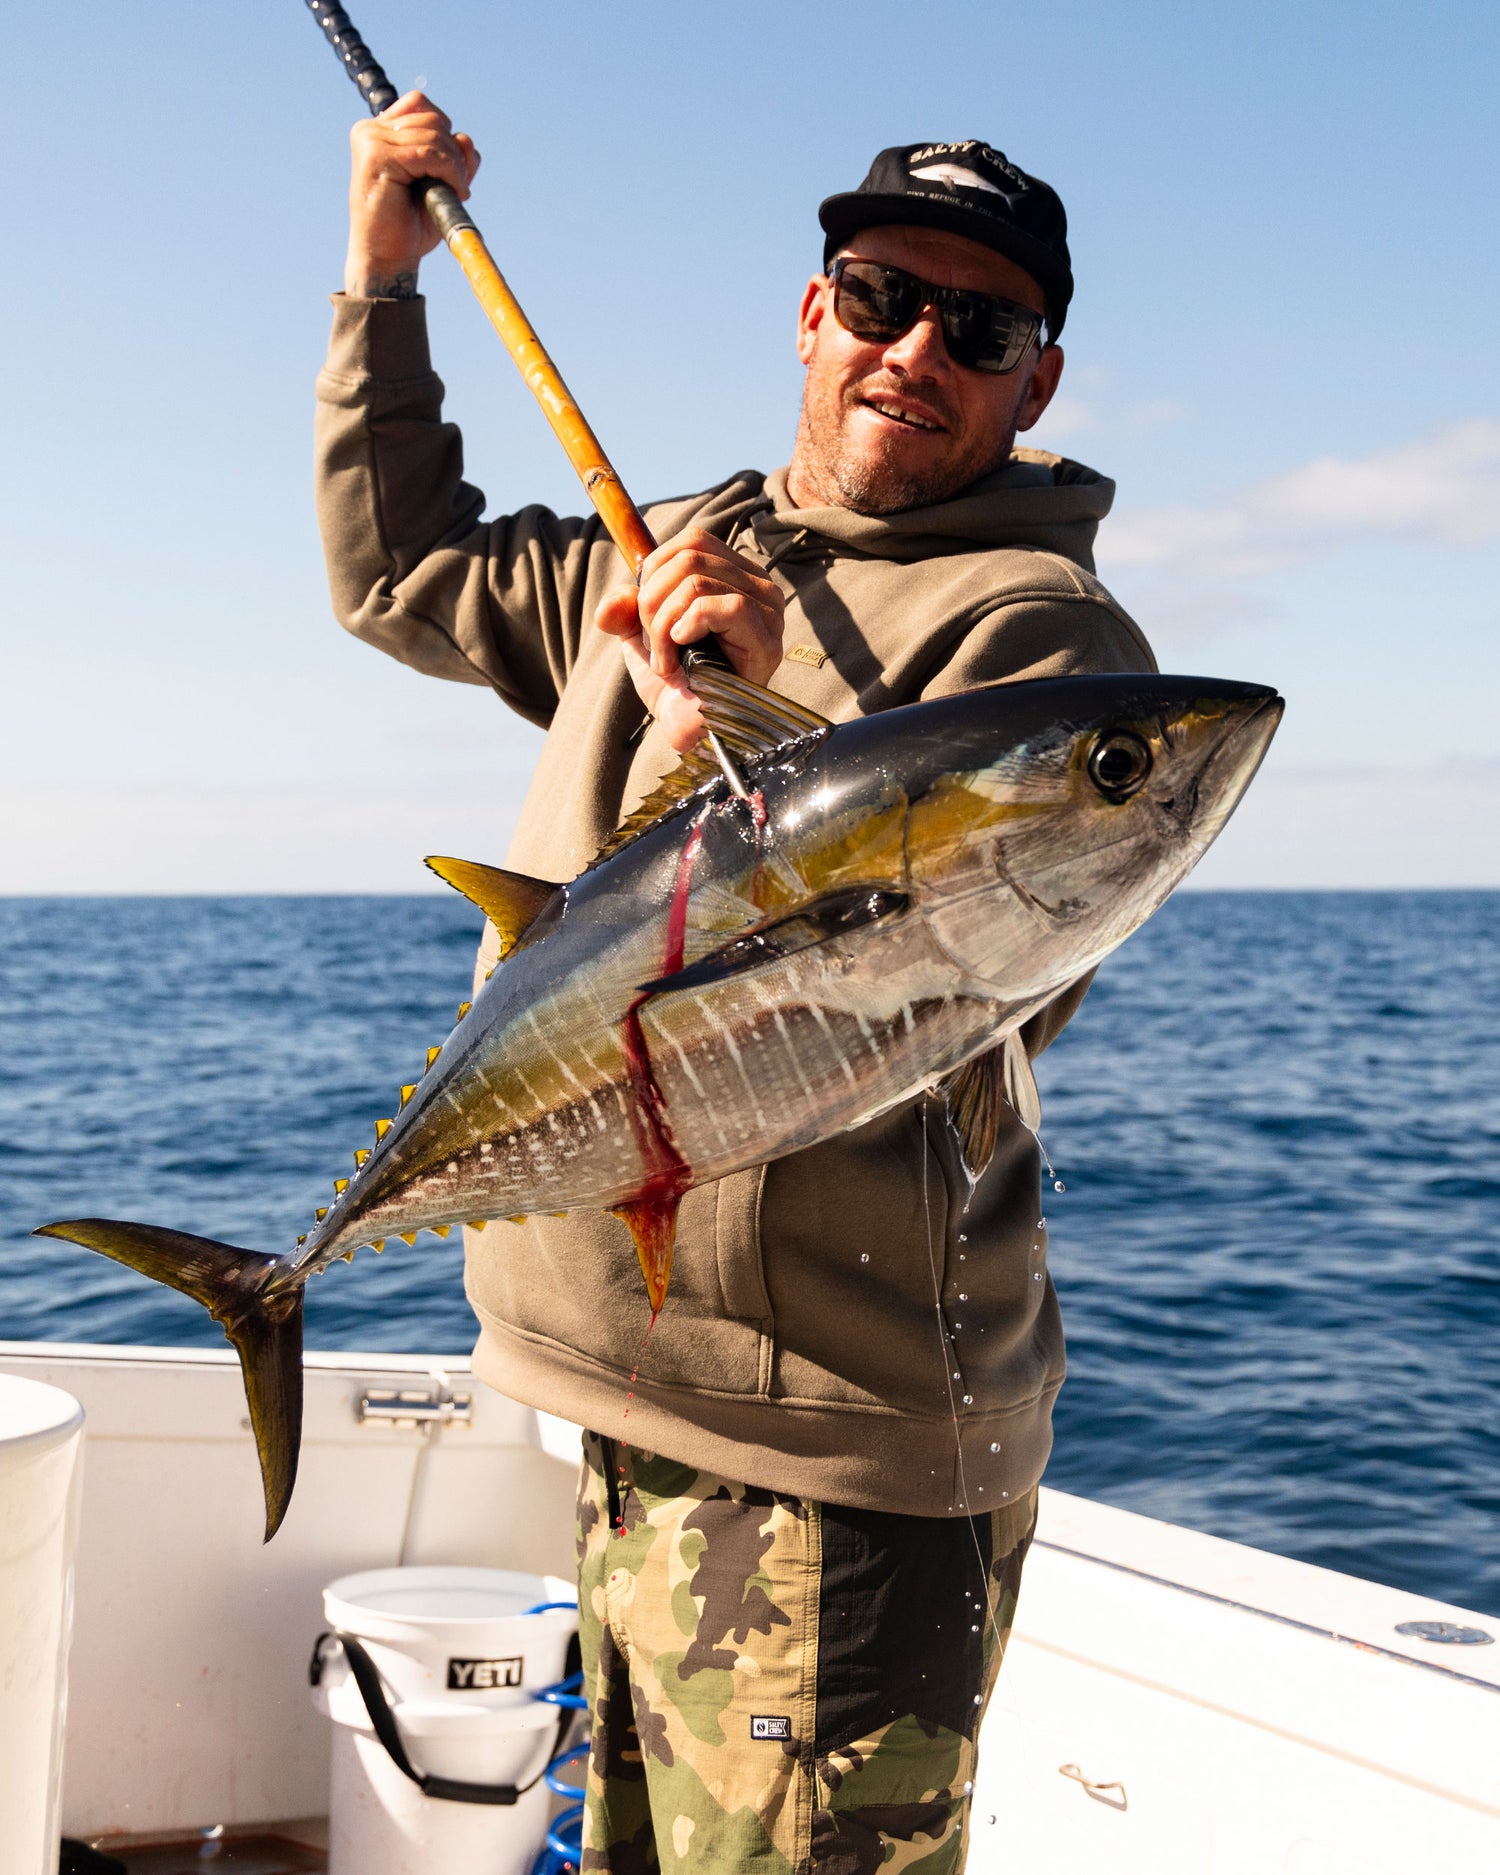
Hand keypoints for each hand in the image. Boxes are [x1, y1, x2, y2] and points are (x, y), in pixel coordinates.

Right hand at [344, 92, 479, 296]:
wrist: (387, 257)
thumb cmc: (410, 224)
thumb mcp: (440, 182)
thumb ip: (453, 157)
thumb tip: (465, 139)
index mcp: (380, 130)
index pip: (421, 104)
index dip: (445, 134)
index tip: (450, 169)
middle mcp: (371, 130)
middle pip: (433, 118)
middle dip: (454, 152)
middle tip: (457, 187)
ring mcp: (371, 140)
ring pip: (434, 133)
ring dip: (455, 165)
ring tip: (453, 192)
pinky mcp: (376, 156)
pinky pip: (429, 151)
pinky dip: (449, 171)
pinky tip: (452, 191)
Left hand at [595, 529, 785, 751]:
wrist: (690, 730)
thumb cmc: (676, 683)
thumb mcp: (642, 636)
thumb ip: (626, 609)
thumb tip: (609, 605)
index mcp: (735, 576)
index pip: (693, 541)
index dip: (655, 570)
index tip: (646, 614)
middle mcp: (759, 587)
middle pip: (690, 558)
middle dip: (653, 601)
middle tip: (654, 643)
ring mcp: (769, 612)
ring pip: (698, 582)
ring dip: (664, 624)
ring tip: (666, 659)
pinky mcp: (767, 640)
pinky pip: (724, 607)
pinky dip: (688, 627)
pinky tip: (681, 655)